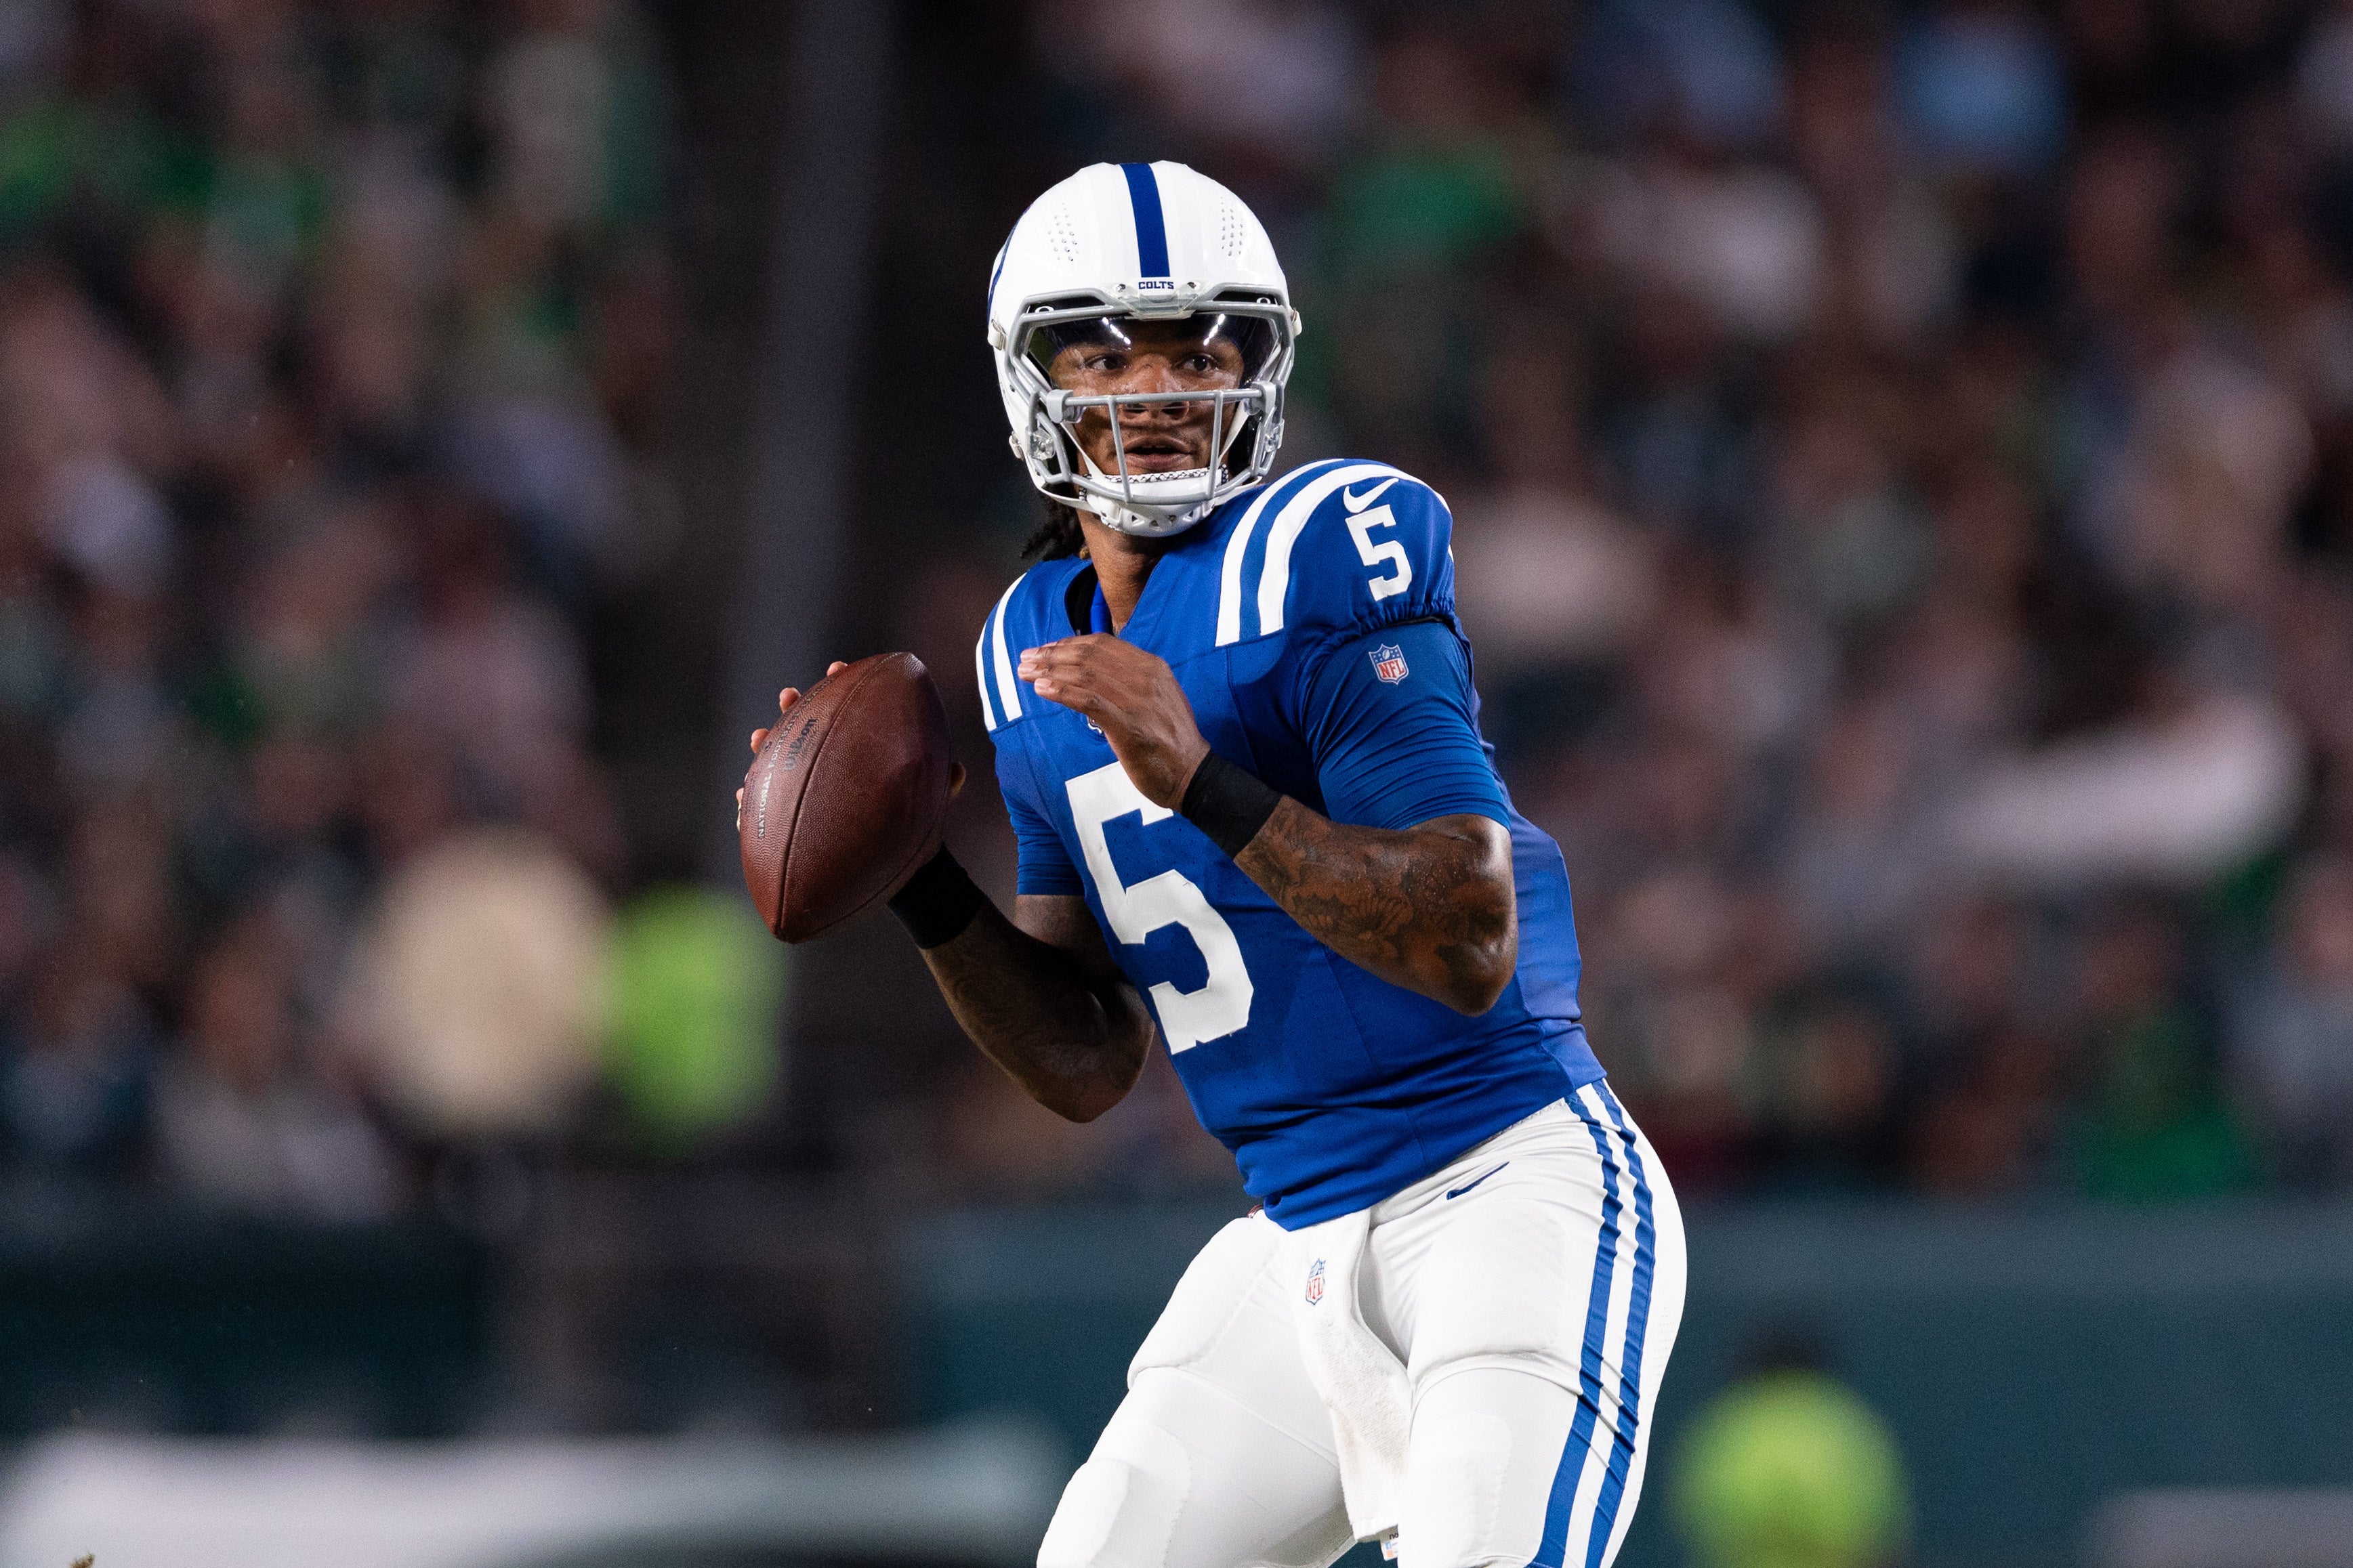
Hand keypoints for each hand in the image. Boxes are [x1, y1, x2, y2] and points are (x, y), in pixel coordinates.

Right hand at [736, 662, 964, 828]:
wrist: (897, 868)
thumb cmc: (914, 825)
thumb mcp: (932, 803)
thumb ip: (944, 784)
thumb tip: (958, 770)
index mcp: (861, 748)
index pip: (848, 707)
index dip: (840, 684)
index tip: (836, 668)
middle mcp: (831, 761)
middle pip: (807, 726)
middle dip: (794, 707)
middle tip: (788, 695)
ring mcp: (808, 787)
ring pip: (778, 761)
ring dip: (766, 746)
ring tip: (758, 738)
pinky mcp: (792, 818)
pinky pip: (764, 808)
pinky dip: (750, 801)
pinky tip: (741, 798)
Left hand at [1018, 635, 1209, 807]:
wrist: (1194, 774)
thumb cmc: (1170, 740)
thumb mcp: (1156, 699)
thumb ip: (1129, 682)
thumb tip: (1092, 676)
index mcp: (1152, 667)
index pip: (1103, 643)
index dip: (1068, 643)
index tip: (1045, 649)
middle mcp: (1145, 677)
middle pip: (1089, 655)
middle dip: (1052, 654)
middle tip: (1026, 659)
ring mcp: (1137, 700)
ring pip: (1085, 674)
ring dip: (1050, 670)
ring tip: (1026, 673)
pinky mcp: (1128, 725)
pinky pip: (1088, 701)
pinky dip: (1062, 691)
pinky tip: (1043, 689)